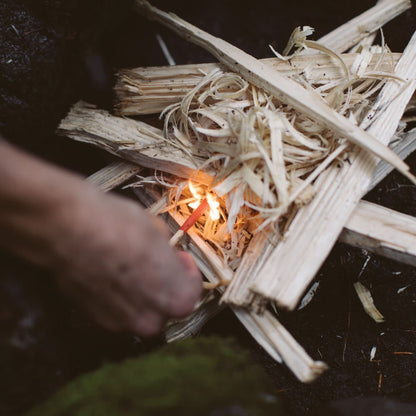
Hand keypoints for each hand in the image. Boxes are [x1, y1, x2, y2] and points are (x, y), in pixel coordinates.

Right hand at [51, 190, 202, 336]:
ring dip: (142, 292)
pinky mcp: (93, 318)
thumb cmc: (120, 226)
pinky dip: (119, 296)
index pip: (192, 292)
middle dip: (165, 285)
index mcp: (176, 299)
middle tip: (158, 263)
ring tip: (132, 267)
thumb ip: (166, 252)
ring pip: (140, 311)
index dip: (188, 271)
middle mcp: (150, 320)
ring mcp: (119, 323)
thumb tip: (162, 253)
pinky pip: (116, 311)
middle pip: (166, 306)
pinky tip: (111, 273)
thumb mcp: (157, 230)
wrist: (69, 229)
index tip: (180, 257)